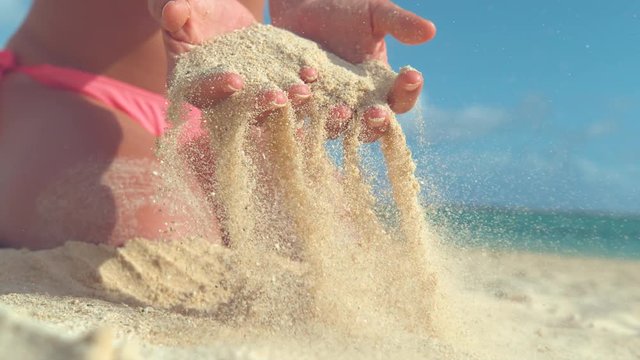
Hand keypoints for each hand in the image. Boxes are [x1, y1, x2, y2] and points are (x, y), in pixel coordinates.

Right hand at [148, 0, 313, 118]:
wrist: (217, 14)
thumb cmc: (191, 11)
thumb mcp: (181, 9)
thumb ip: (175, 14)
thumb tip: (172, 10)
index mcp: (193, 86)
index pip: (204, 91)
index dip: (218, 87)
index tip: (235, 79)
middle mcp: (223, 99)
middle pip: (242, 106)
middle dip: (261, 102)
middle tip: (280, 96)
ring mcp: (250, 93)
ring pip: (270, 103)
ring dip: (289, 100)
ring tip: (305, 90)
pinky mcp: (272, 81)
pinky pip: (288, 86)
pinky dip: (303, 84)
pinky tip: (317, 76)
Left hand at [271, 0, 435, 139]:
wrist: (302, 4)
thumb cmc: (346, 9)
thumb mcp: (376, 13)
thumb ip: (400, 23)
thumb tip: (430, 31)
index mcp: (381, 89)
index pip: (401, 99)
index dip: (408, 90)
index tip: (412, 75)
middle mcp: (356, 106)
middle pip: (371, 126)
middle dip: (375, 121)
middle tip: (376, 112)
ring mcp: (326, 109)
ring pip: (336, 127)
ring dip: (339, 122)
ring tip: (339, 109)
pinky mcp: (298, 105)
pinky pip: (300, 117)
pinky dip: (301, 115)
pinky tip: (303, 108)